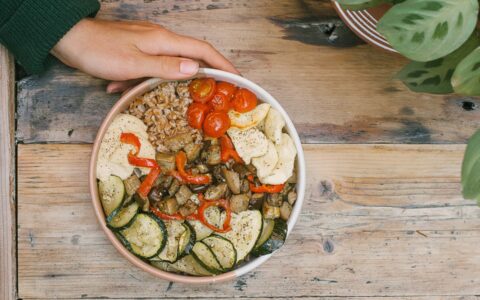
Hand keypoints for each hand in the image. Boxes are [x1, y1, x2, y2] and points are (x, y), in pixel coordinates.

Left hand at [51, 19, 238, 92]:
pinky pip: (148, 67)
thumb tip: (194, 69)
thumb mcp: (134, 63)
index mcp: (164, 41)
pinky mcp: (134, 50)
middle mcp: (159, 40)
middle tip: (218, 92)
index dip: (222, 64)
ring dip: (172, 80)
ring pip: (168, 64)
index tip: (238, 78)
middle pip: (191, 55)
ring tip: (181, 98)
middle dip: (207, 72)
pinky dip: (143, 80)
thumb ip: (164, 67)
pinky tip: (127, 91)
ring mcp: (146, 44)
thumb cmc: (99, 51)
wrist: (68, 38)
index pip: (203, 50)